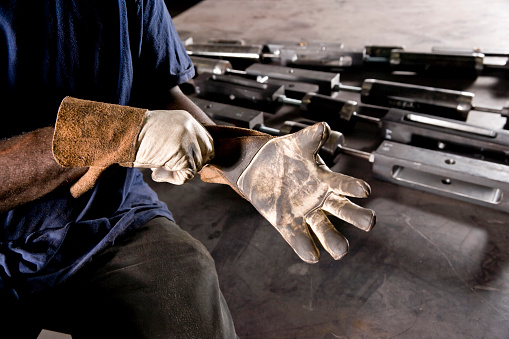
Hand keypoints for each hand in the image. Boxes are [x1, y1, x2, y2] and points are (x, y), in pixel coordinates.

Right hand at [134, 110, 213, 183]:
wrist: (123, 135)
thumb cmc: (136, 138)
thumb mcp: (163, 135)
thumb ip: (179, 143)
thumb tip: (191, 164)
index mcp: (187, 119)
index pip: (206, 141)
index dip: (198, 155)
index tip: (182, 162)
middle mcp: (191, 127)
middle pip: (207, 153)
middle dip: (192, 164)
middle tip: (170, 166)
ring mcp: (189, 139)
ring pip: (197, 166)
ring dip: (179, 171)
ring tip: (158, 166)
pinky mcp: (184, 153)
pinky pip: (187, 174)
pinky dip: (174, 178)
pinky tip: (157, 171)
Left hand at [201, 122, 374, 262]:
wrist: (258, 166)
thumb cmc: (283, 154)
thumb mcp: (297, 144)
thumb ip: (311, 137)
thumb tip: (324, 127)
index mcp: (325, 180)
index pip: (342, 184)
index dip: (352, 187)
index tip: (364, 190)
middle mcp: (320, 200)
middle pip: (343, 211)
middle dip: (357, 217)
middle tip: (370, 222)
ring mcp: (305, 214)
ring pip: (324, 230)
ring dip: (334, 240)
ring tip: (341, 251)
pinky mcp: (288, 224)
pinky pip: (299, 238)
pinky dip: (305, 247)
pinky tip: (312, 256)